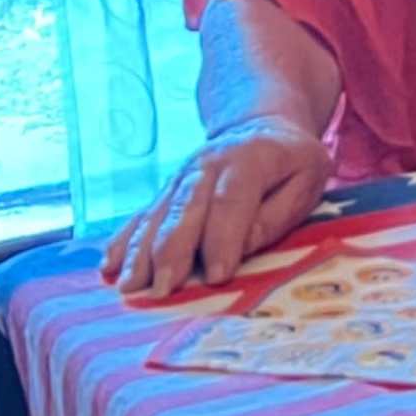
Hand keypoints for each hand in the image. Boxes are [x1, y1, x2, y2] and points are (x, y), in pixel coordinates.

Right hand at [99, 120, 330, 298]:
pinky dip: (123, 241)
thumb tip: (240, 248)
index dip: (223, 240)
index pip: (232, 202)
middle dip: (173, 251)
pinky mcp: (165, 191)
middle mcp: (207, 165)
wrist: (262, 126)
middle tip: (164, 289)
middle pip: (185, 210)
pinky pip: (140, 216)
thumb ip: (277, 214)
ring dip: (141, 252)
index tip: (216, 277)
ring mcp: (180, 177)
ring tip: (130, 286)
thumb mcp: (307, 180)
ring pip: (157, 215)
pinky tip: (108, 267)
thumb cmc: (293, 163)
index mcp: (249, 159)